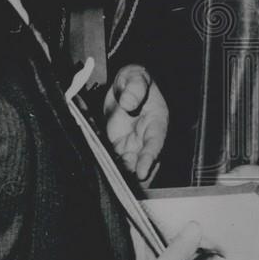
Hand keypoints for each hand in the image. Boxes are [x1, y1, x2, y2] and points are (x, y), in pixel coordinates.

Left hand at [103, 65, 167, 183]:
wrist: (124, 86)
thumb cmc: (134, 81)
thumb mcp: (136, 77)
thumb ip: (134, 87)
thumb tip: (128, 102)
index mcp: (156, 122)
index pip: (155, 143)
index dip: (149, 159)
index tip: (142, 172)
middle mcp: (146, 138)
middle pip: (144, 162)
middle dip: (135, 174)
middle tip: (123, 183)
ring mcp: (133, 145)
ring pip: (129, 166)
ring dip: (121, 174)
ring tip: (111, 179)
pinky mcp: (119, 147)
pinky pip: (115, 161)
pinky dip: (110, 167)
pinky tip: (102, 170)